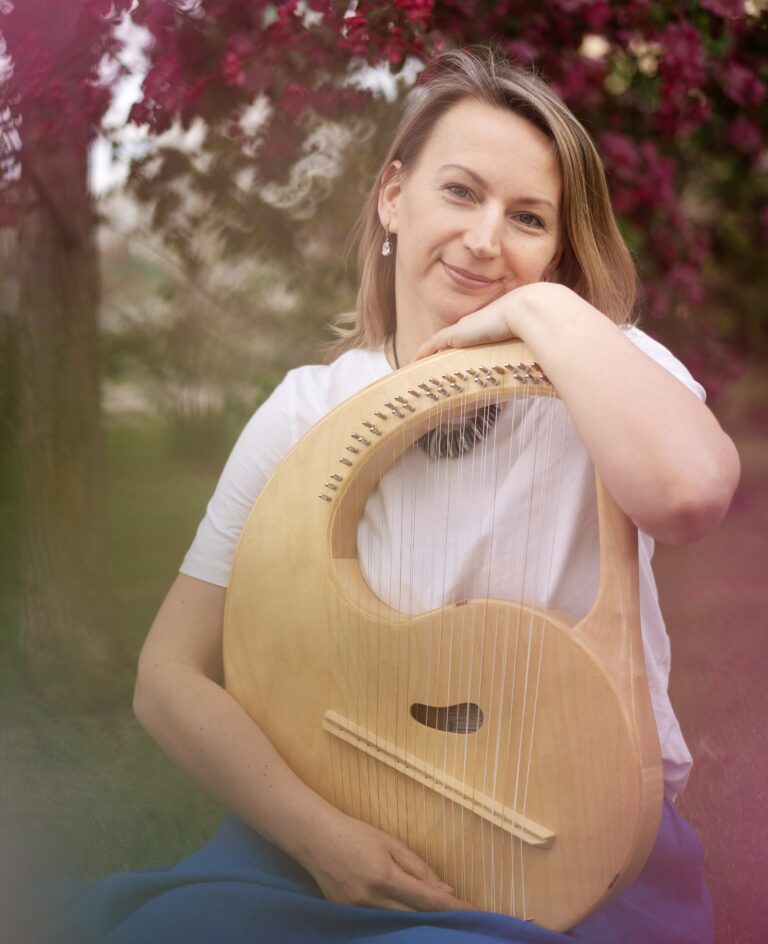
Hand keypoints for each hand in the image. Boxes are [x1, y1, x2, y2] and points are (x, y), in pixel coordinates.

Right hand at [300, 812, 471, 911]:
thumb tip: (445, 892)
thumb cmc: (356, 835)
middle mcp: (371, 899)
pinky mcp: (348, 918)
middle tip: (461, 920)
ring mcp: (357, 912)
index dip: (452, 909)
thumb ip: (419, 869)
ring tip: (438, 921)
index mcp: (385, 876)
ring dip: (419, 923)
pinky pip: (379, 924)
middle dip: (439, 920)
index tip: (474, 913)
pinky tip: (409, 919)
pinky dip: (396, 922)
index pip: (427, 900)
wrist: (317, 839)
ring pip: (398, 925)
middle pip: (414, 918)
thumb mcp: (391, 844)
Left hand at [414, 281, 567, 359]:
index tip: (458, 352)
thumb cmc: (544, 326)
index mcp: (494, 323)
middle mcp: (477, 323)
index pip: (476, 334)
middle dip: (443, 348)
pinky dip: (423, 352)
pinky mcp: (457, 334)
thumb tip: (553, 372)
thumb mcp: (539, 342)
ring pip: (441, 341)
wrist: (535, 310)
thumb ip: (540, 354)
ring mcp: (466, 327)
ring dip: (430, 352)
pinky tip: (412, 361)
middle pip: (455, 337)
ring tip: (417, 363)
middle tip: (432, 362)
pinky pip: (433, 344)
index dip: (466, 343)